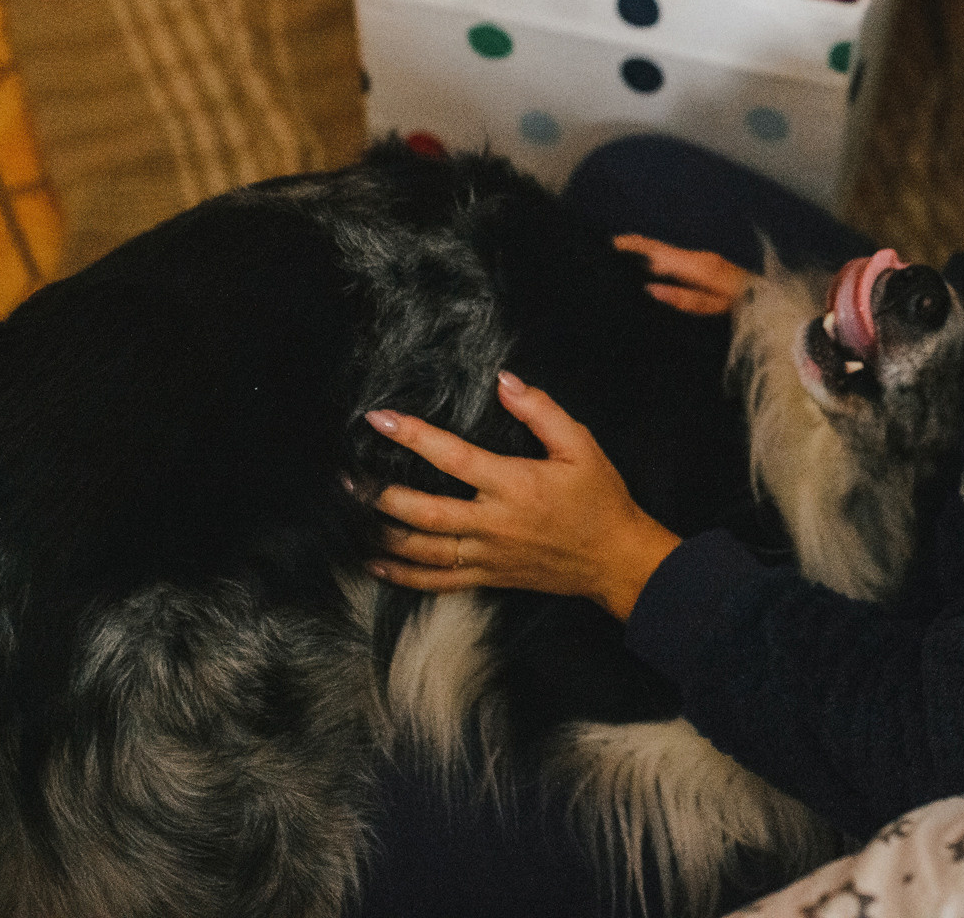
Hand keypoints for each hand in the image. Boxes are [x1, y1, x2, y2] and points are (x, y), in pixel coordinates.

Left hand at [363, 373, 680, 620]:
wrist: (615, 558)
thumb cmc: (600, 499)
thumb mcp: (581, 446)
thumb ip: (541, 411)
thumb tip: (505, 381)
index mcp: (514, 484)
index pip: (452, 457)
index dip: (413, 436)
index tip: (380, 419)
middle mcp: (494, 522)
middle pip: (423, 511)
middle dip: (379, 494)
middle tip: (347, 478)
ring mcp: (488, 555)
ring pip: (422, 550)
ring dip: (382, 533)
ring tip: (352, 515)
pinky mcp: (488, 577)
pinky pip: (436, 582)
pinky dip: (401, 575)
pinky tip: (374, 563)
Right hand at [613, 234, 755, 315]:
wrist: (768, 298)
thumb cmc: (741, 305)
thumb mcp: (711, 306)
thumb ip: (681, 297)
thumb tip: (651, 288)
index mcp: (697, 265)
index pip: (659, 251)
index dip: (635, 245)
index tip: (613, 243)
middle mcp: (698, 257)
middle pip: (661, 248)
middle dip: (636, 247)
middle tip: (610, 249)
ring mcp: (703, 259)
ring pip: (668, 253)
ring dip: (647, 254)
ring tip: (621, 260)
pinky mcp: (706, 265)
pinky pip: (677, 260)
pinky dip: (660, 262)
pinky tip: (649, 271)